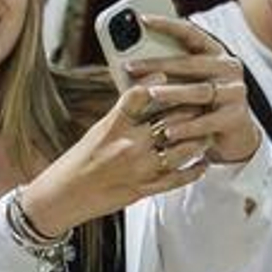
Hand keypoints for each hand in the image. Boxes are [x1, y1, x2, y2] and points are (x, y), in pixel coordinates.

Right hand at [21, 83, 209, 235]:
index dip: (157, 83)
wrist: (62, 197)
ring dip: (199, 139)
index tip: (170, 75)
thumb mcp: (96, 131)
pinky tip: (203, 163)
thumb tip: (144, 96)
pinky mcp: (143, 189)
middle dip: (192, 109)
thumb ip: (121, 116)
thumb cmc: (76, 163)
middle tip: (206, 101)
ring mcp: (138, 168)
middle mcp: (128, 145)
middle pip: (170, 119)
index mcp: (113, 126)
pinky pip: (176, 179)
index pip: (140, 96)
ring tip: (209, 131)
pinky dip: (193, 171)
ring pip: (181, 149)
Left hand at [125, 15, 260, 164]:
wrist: (233, 134)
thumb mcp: (187, 83)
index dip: (167, 24)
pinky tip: (166, 132)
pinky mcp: (236, 117)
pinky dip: (185, 127)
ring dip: (172, 93)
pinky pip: (206, 121)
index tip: (142, 18)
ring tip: (149, 94)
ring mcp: (235, 92)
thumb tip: (127, 64)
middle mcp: (229, 68)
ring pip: (199, 91)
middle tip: (130, 66)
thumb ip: (168, 71)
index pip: (191, 33)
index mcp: (215, 53)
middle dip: (158, 64)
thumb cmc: (199, 104)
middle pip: (190, 63)